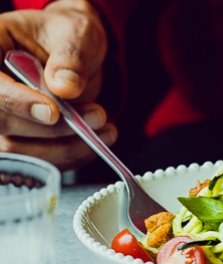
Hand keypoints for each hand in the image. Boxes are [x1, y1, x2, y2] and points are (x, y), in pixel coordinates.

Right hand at [0, 0, 116, 169]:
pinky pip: (42, 163)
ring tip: (106, 128)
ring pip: (23, 152)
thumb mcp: (74, 35)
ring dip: (69, 147)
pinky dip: (73, 156)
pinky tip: (98, 140)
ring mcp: (3, 122)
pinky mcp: (23, 144)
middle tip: (98, 115)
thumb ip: (70, 57)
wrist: (77, 55)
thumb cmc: (69, 38)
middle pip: (5, 125)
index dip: (16, 102)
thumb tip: (65, 87)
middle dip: (56, 128)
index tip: (53, 111)